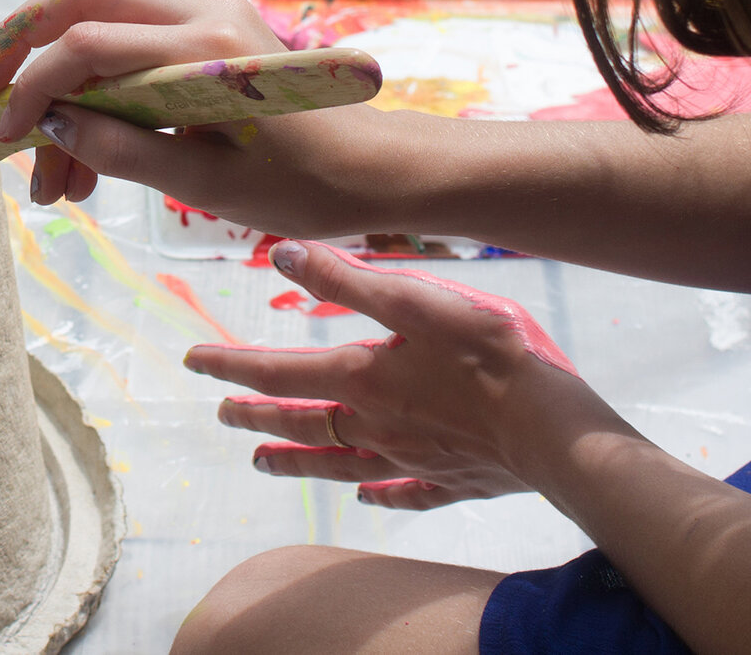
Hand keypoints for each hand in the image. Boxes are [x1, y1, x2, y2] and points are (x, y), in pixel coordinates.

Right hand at [0, 0, 410, 231]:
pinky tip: (87, 159)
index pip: (88, 43)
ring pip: (100, 16)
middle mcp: (202, 11)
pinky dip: (95, 88)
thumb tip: (51, 127)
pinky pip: (129, 41)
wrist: (376, 170)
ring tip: (51, 176)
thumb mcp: (208, 187)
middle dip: (23, 42)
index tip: (7, 134)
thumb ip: (124, 152)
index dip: (32, 85)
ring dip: (59, 80)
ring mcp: (206, 13)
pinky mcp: (208, 29)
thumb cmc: (305, 187)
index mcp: (205, 48)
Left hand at [188, 240, 617, 509]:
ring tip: (260, 463)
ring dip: (294, 460)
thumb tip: (281, 253)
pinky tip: (365, 496)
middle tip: (221, 414)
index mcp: (361, 378)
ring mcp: (410, 460)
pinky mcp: (450, 482)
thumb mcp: (417, 301)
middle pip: (298, 422)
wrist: (554, 433)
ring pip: (335, 464)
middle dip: (254, 415)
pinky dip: (375, 494)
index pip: (279, 372)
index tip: (196, 362)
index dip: (233, 366)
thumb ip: (348, 279)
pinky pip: (401, 494)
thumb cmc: (490, 357)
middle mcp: (374, 426)